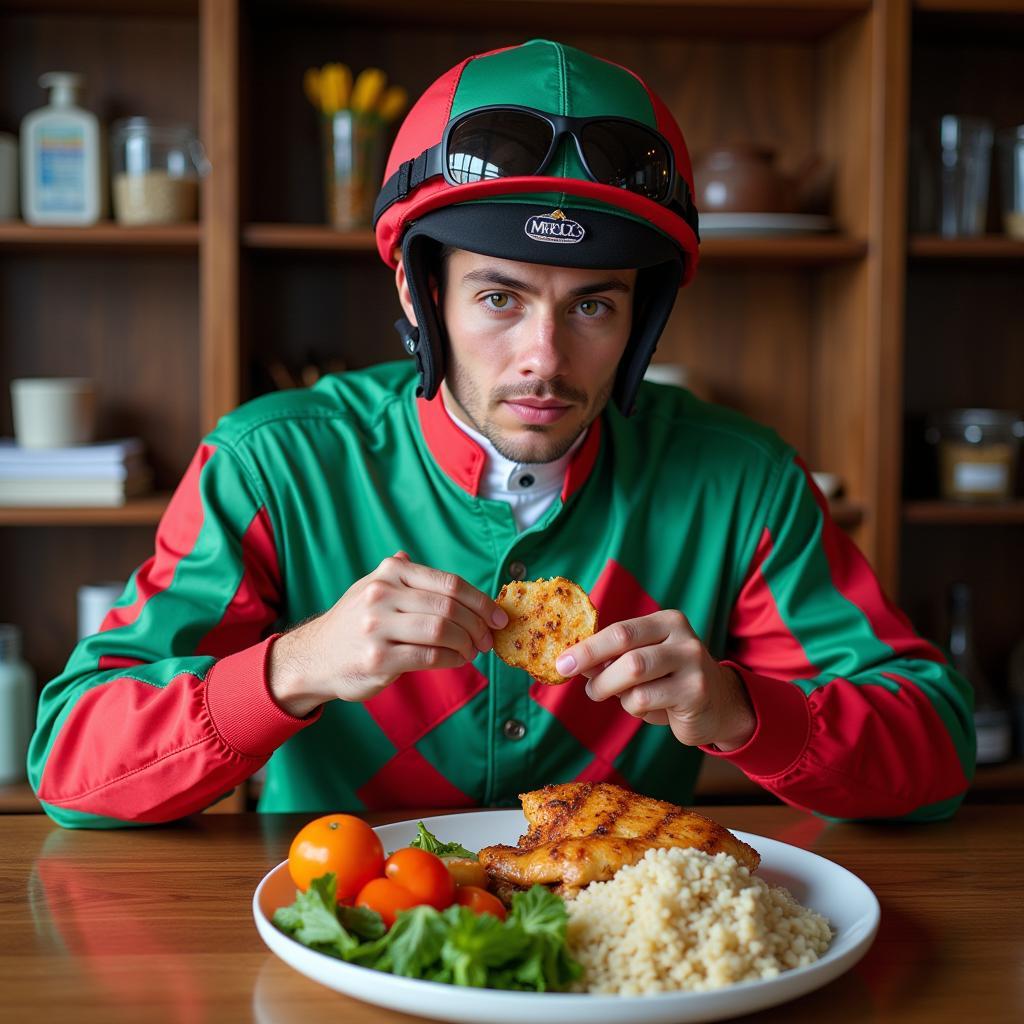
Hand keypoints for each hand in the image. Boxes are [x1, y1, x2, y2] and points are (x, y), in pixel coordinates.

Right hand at [269, 553, 507, 716]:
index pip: (449, 583)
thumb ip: (409, 580)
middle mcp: (382, 594)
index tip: (498, 616)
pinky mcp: (378, 658)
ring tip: (472, 650)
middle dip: (478, 625)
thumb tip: (452, 583)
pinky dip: (452, 659)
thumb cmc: (354, 623)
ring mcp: (377, 627)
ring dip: (467, 643)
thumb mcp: (374, 587)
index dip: (480, 601)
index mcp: (389, 573)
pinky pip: (430, 657)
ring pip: (442, 631)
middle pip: (450, 607)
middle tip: (488, 638)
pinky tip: (456, 660)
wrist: (313, 657)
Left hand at [555, 610, 755, 750]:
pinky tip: (647, 708)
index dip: (588, 646)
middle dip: (592, 664)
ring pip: (633, 676)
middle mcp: (683, 638)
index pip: (620, 630)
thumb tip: (572, 660)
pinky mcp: (696, 693)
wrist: (719, 705)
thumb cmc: (670, 680)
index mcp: (667, 622)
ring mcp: (693, 664)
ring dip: (609, 689)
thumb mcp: (642, 661)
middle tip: (572, 677)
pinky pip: (646, 701)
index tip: (562, 661)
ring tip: (606, 694)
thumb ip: (612, 658)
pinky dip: (634, 709)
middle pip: (626, 649)